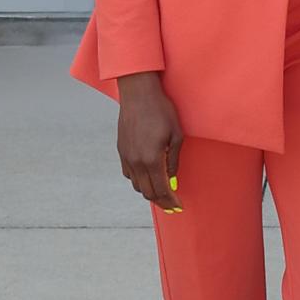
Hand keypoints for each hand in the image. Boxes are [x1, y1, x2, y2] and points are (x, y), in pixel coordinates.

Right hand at [116, 72, 183, 212]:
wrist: (138, 93)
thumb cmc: (161, 111)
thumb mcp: (176, 135)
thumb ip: (173, 161)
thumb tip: (172, 180)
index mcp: (151, 159)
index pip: (161, 190)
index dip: (170, 201)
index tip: (178, 206)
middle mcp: (136, 162)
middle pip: (147, 192)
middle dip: (160, 201)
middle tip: (172, 203)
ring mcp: (126, 157)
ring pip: (136, 185)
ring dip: (149, 191)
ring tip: (161, 191)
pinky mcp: (121, 150)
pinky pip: (128, 174)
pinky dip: (138, 180)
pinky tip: (147, 176)